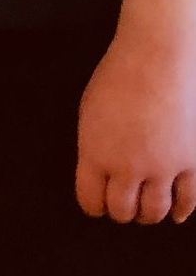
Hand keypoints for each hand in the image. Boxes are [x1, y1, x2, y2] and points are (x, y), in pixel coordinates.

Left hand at [76, 29, 195, 223]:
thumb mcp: (90, 114)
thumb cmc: (118, 79)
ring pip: (155, 211)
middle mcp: (128, 167)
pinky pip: (189, 200)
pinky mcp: (192, 163)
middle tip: (122, 208)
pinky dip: (182, 212)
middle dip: (120, 213)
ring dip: (148, 215)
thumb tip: (101, 173)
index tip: (96, 206)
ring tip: (145, 211)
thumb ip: (94, 147)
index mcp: (95, 154)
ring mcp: (162, 167)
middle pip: (122, 210)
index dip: (93, 207)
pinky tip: (177, 215)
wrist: (156, 60)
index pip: (90, 200)